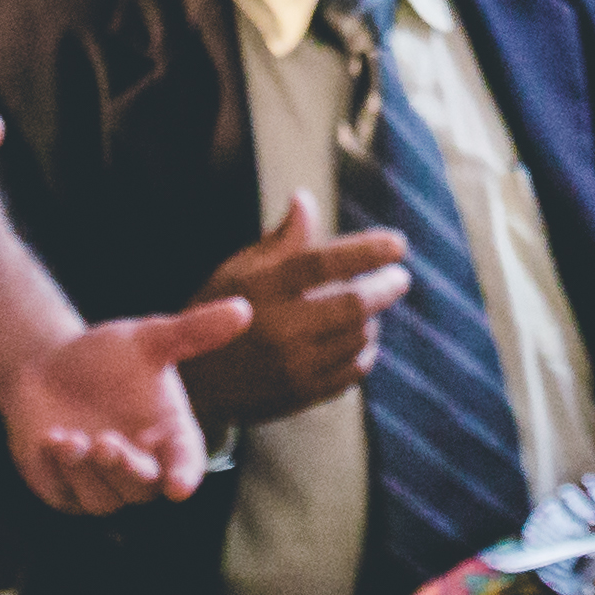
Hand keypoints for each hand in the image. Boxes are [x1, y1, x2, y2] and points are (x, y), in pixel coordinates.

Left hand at [1, 301, 255, 515]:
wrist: (50, 365)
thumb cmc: (108, 356)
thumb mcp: (148, 339)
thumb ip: (194, 332)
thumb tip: (243, 308)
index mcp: (171, 437)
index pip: (186, 465)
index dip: (183, 476)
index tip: (178, 487)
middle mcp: (142, 467)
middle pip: (143, 487)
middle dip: (126, 469)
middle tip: (105, 443)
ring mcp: (103, 485)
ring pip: (103, 498)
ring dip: (86, 471)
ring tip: (69, 437)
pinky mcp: (66, 490)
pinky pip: (66, 494)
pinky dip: (58, 470)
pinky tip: (51, 440)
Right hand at [176, 193, 413, 429]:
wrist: (193, 384)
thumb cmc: (219, 313)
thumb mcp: (238, 270)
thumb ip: (280, 240)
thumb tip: (305, 199)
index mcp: (262, 289)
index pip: (324, 263)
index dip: (366, 251)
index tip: (398, 244)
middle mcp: (279, 329)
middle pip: (352, 305)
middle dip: (385, 287)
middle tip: (401, 277)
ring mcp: (292, 366)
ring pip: (357, 337)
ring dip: (371, 319)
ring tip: (368, 307)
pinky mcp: (301, 395)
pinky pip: (352, 372)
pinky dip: (364, 351)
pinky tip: (360, 339)